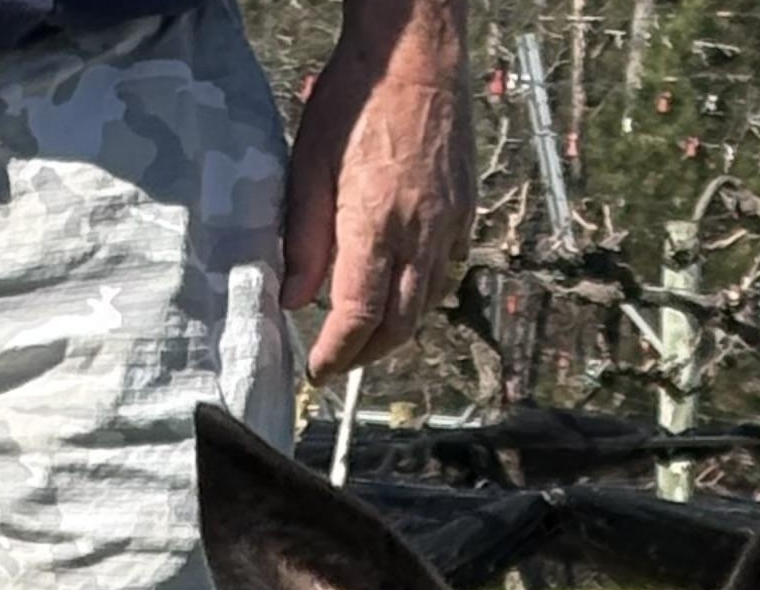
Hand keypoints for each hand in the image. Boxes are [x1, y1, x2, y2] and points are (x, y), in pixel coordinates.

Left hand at [280, 0, 473, 382]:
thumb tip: (295, 300)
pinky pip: (447, 272)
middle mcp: (420, 233)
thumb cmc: (355, 98)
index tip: (317, 369)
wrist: (415, 50)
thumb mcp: (309, 166)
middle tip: (338, 363)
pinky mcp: (464, 209)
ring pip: (427, 304)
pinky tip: (401, 294)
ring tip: (366, 339)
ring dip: (395, 331)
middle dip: (366, 355)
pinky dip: (422, 297)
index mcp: (376, 225)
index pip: (358, 316)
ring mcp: (449, 223)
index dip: (336, 354)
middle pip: (399, 324)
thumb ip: (303, 240)